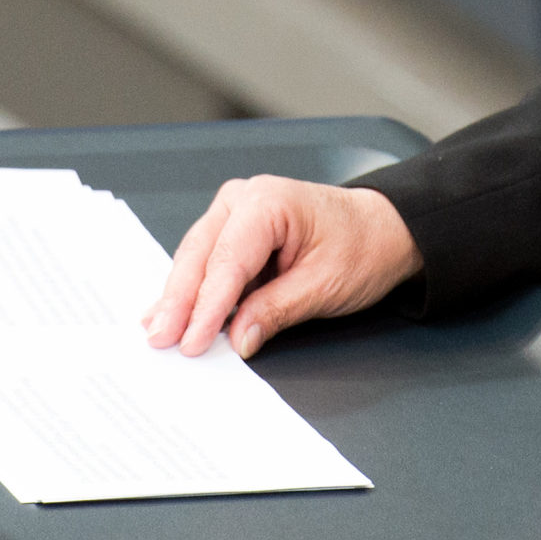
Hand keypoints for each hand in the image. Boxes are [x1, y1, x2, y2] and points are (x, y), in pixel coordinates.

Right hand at [142, 177, 422, 357]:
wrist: (384, 229)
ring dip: (178, 296)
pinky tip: (169, 312)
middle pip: (200, 255)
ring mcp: (236, 210)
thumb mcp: (326, 285)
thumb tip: (237, 339)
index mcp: (269, 202)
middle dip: (179, 301)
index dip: (206, 306)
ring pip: (196, 257)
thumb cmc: (363, 246)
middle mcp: (245, 198)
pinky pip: (208, 260)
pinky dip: (193, 289)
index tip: (190, 341)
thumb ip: (277, 310)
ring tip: (156, 330)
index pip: (227, 261)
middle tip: (160, 340)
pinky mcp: (235, 229)